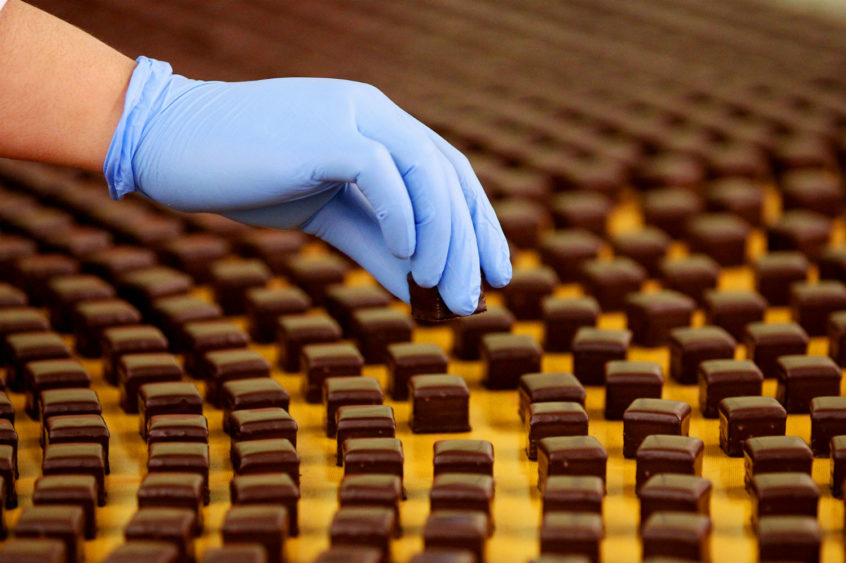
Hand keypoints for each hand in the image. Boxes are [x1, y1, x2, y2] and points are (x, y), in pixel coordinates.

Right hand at [104, 57, 509, 313]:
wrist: (171, 143)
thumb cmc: (250, 178)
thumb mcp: (328, 220)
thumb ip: (378, 248)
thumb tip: (422, 290)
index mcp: (380, 126)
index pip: (449, 173)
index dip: (478, 223)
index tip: (494, 272)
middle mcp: (375, 112)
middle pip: (448, 176)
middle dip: (471, 240)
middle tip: (478, 297)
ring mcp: (350, 114)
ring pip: (426, 173)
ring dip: (444, 238)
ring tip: (448, 290)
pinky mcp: (323, 131)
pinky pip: (381, 171)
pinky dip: (403, 217)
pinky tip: (410, 260)